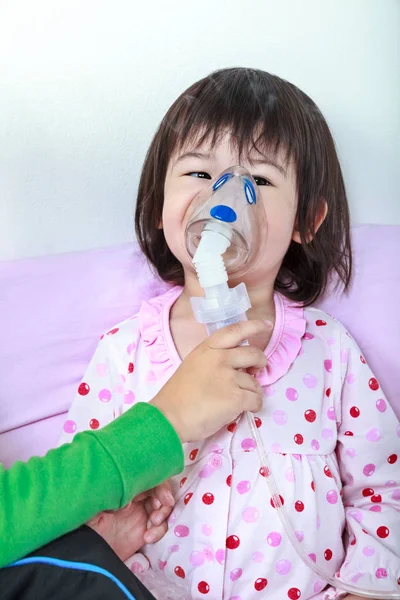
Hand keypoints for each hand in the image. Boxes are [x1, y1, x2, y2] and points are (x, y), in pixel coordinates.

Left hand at [87, 481, 173, 560]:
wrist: (87, 555)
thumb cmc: (87, 529)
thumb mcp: (93, 513)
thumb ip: (109, 501)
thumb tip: (128, 500)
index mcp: (124, 489)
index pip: (147, 478)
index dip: (160, 486)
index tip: (165, 498)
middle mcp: (134, 498)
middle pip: (159, 490)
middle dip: (164, 500)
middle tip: (159, 511)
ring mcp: (140, 514)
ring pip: (163, 507)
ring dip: (163, 515)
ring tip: (153, 524)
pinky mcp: (143, 531)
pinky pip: (159, 527)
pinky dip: (159, 531)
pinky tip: (148, 538)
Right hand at [151, 319, 269, 442]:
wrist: (169, 417)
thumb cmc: (178, 396)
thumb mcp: (193, 366)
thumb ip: (214, 361)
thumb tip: (237, 366)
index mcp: (207, 349)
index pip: (235, 330)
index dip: (254, 326)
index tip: (266, 324)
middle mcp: (220, 358)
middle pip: (254, 354)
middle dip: (260, 362)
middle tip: (256, 370)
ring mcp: (229, 377)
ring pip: (255, 382)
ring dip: (252, 391)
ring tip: (238, 400)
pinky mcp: (236, 397)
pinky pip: (256, 399)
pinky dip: (254, 406)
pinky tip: (244, 410)